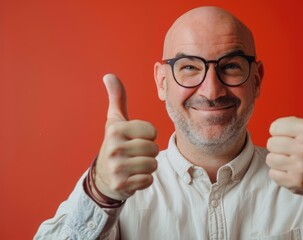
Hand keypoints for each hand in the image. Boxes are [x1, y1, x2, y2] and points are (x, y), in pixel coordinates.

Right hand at [95, 74, 158, 200]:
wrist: (103, 176)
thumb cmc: (115, 144)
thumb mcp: (115, 121)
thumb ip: (117, 98)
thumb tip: (109, 75)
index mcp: (115, 129)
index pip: (151, 131)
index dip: (148, 135)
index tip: (135, 139)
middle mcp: (114, 147)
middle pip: (153, 148)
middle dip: (148, 152)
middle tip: (135, 154)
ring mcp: (116, 167)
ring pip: (152, 164)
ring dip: (147, 166)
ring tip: (134, 164)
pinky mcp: (121, 184)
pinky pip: (148, 180)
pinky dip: (144, 180)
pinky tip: (132, 176)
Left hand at [266, 68, 302, 195]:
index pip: (274, 127)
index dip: (283, 131)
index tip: (296, 136)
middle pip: (271, 143)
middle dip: (280, 146)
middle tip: (295, 150)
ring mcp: (301, 166)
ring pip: (270, 158)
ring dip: (280, 160)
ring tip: (294, 161)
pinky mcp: (296, 182)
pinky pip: (273, 174)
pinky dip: (280, 174)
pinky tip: (293, 172)